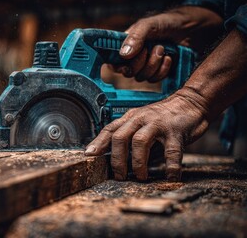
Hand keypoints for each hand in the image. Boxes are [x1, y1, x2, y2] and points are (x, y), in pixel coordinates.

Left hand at [85, 89, 209, 180]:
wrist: (191, 102)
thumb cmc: (164, 118)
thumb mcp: (142, 123)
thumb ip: (131, 138)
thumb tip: (116, 160)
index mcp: (130, 118)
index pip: (109, 130)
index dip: (98, 143)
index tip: (88, 155)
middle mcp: (140, 119)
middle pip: (120, 137)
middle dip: (116, 159)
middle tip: (118, 175)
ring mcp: (157, 124)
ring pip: (140, 142)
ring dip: (138, 162)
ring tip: (140, 177)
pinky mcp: (175, 131)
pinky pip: (171, 151)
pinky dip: (170, 166)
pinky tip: (170, 176)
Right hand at [114, 6, 222, 81]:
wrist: (192, 29)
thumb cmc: (168, 22)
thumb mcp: (149, 25)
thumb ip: (135, 37)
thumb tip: (123, 55)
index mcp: (126, 46)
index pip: (113, 62)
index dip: (117, 65)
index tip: (125, 63)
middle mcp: (133, 57)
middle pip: (127, 72)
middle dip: (141, 62)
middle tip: (152, 48)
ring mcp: (146, 66)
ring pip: (141, 77)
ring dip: (154, 64)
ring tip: (163, 49)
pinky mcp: (158, 72)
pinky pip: (155, 79)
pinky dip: (163, 70)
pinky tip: (169, 58)